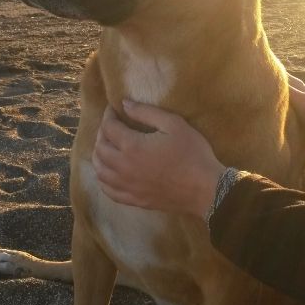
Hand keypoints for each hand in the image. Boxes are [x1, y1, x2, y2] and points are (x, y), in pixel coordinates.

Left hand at [92, 100, 224, 217]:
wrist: (205, 189)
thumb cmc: (192, 154)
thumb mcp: (174, 124)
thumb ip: (146, 112)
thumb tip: (124, 104)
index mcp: (131, 146)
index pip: (108, 128)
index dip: (108, 116)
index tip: (113, 109)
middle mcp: (123, 167)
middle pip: (100, 148)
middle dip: (102, 134)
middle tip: (110, 126)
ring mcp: (127, 186)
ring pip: (100, 170)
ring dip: (99, 156)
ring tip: (106, 147)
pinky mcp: (133, 200)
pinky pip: (108, 190)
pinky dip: (103, 179)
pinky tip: (108, 173)